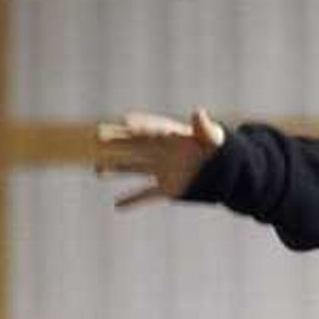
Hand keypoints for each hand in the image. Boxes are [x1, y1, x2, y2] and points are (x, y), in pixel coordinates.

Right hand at [93, 107, 226, 208]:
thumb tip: (199, 112)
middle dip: (116, 142)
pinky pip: (147, 195)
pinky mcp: (167, 188)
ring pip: (133, 168)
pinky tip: (117, 206)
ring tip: (98, 171)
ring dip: (116, 170)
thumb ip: (204, 127)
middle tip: (97, 137)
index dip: (138, 124)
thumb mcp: (212, 137)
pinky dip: (133, 201)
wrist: (221, 168)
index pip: (149, 128)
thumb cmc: (215, 147)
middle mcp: (159, 151)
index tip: (125, 122)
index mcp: (169, 136)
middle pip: (132, 146)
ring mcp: (160, 170)